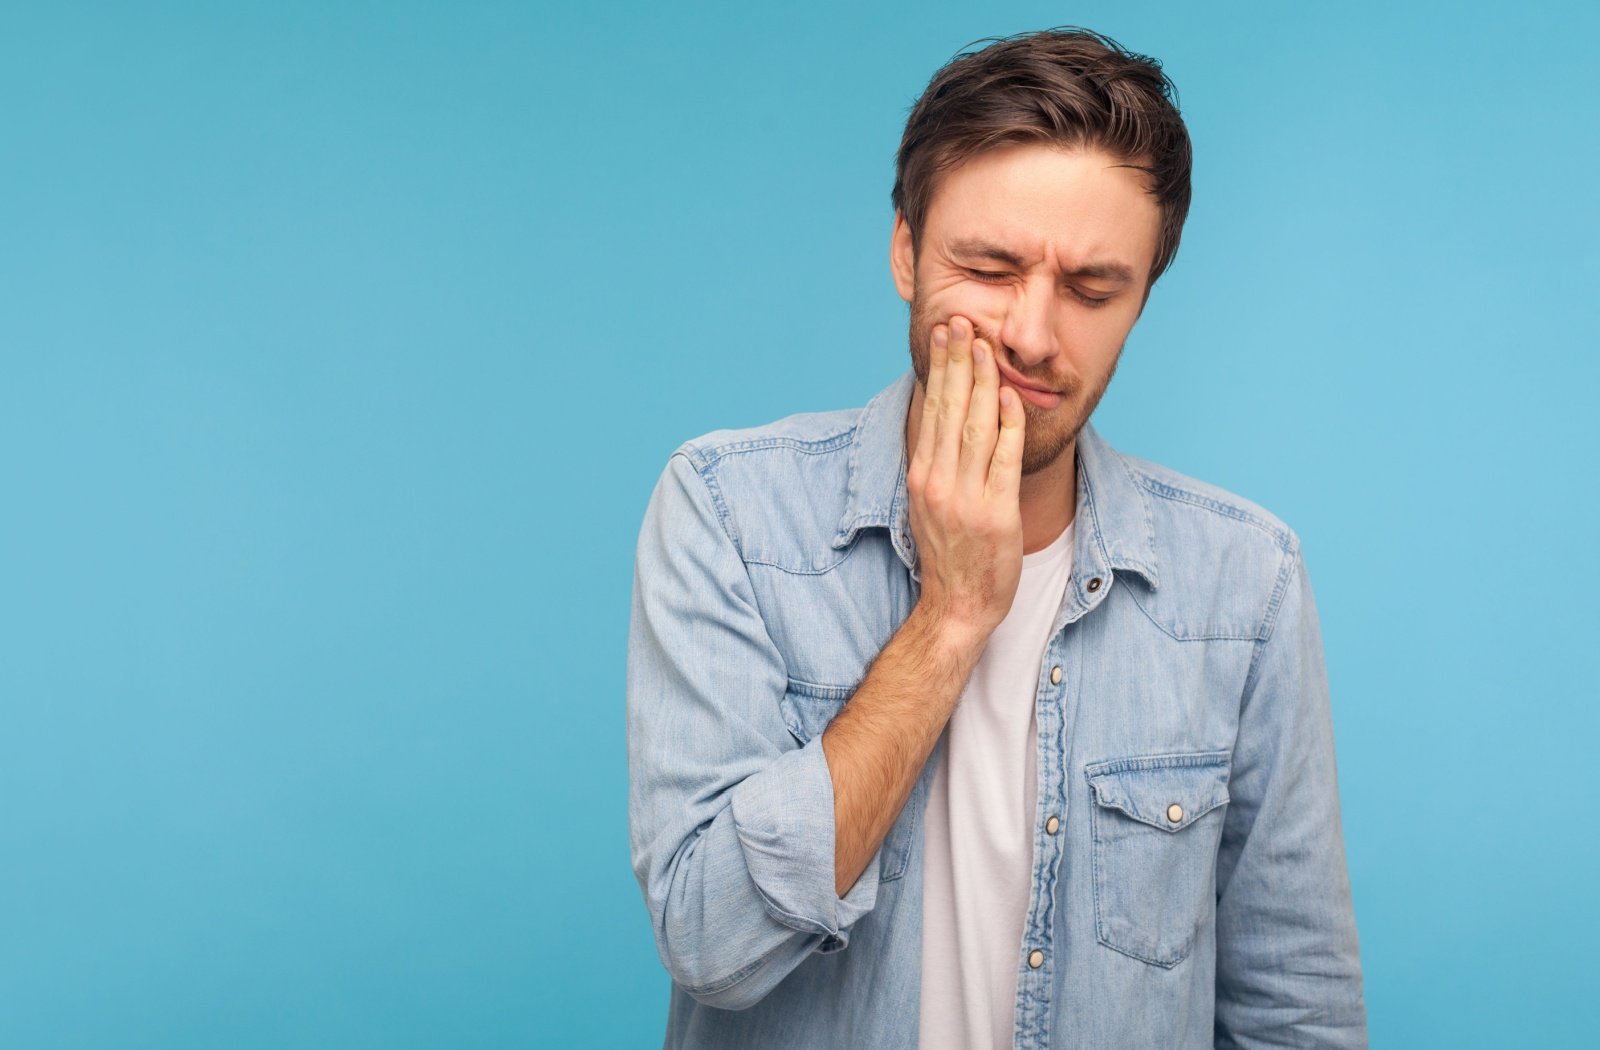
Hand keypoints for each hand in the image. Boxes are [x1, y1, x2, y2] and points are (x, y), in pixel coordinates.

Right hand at [905, 315, 1025, 647]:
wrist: (956, 606)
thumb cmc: (950, 554)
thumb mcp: (930, 503)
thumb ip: (938, 463)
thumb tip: (947, 419)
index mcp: (921, 476)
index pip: (932, 411)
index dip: (940, 370)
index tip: (945, 335)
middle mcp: (938, 482)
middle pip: (949, 410)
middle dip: (957, 361)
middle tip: (962, 322)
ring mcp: (965, 498)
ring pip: (975, 427)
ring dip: (982, 382)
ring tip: (985, 346)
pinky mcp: (995, 514)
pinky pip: (1003, 460)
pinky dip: (1008, 425)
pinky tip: (1010, 396)